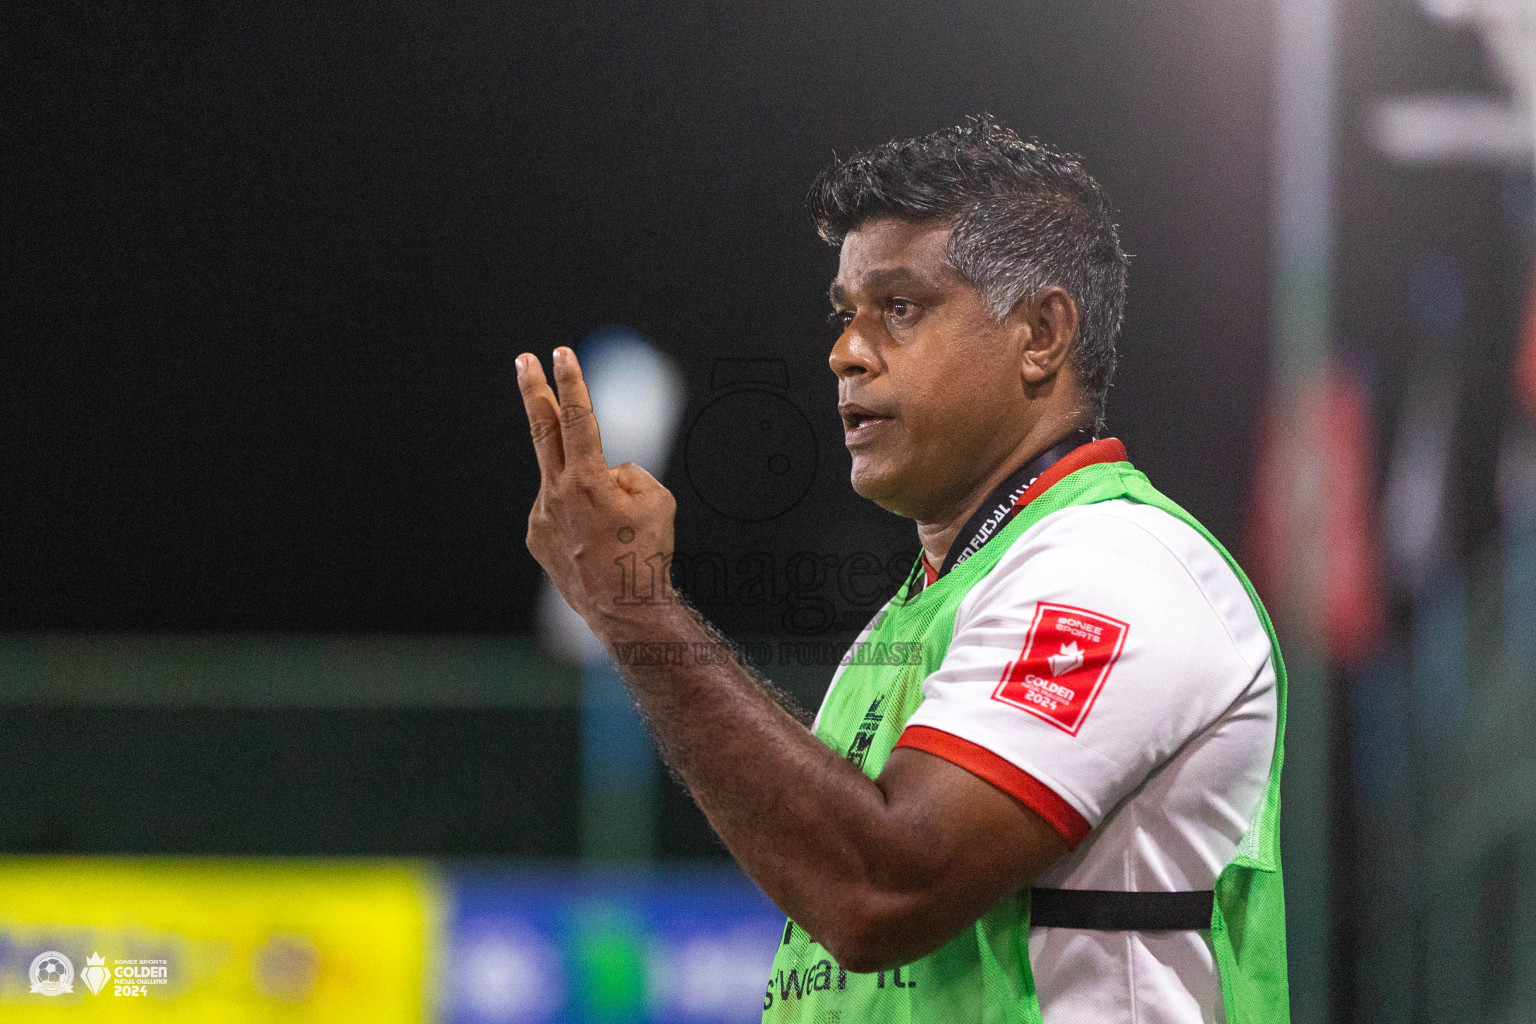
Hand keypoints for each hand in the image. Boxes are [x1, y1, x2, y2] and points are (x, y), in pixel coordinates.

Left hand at [517, 347, 677, 629]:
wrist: (623, 608)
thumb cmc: (646, 553)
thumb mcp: (656, 500)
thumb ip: (628, 473)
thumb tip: (607, 472)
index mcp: (588, 480)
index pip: (578, 419)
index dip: (572, 383)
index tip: (562, 354)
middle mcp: (557, 493)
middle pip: (543, 429)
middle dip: (535, 390)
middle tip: (524, 360)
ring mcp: (541, 515)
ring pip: (567, 482)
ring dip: (588, 491)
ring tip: (611, 531)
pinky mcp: (536, 536)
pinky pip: (561, 510)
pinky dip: (579, 517)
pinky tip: (594, 545)